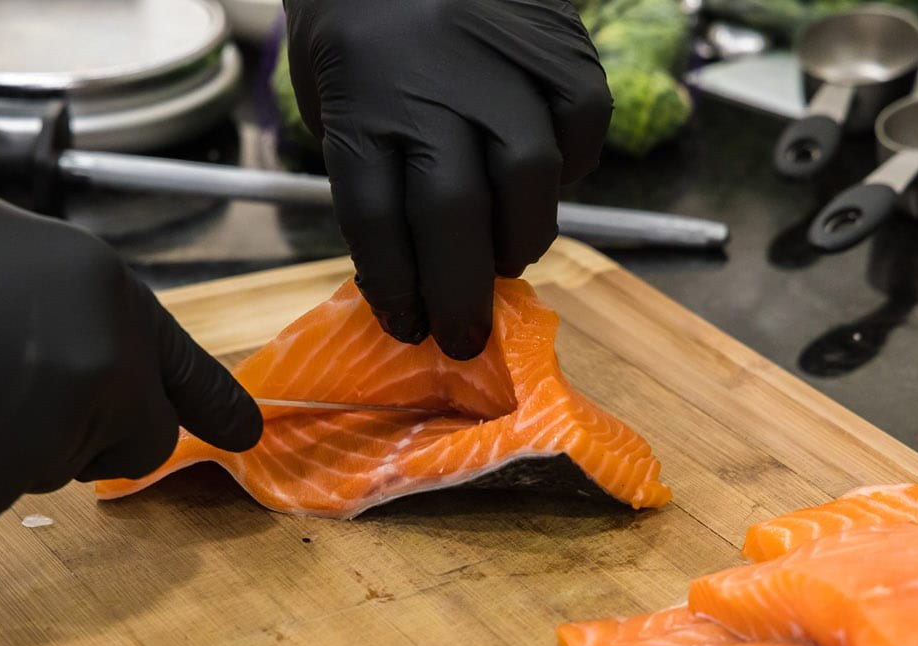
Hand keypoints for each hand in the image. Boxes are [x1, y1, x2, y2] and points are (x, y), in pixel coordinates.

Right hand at [0, 182, 262, 532]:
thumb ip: (70, 299)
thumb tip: (90, 334)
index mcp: (107, 300)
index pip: (186, 376)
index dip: (216, 407)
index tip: (245, 435)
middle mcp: (97, 376)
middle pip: (137, 439)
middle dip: (101, 432)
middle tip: (28, 395)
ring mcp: (45, 445)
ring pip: (58, 464)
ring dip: (20, 441)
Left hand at [284, 0, 611, 359]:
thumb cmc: (359, 36)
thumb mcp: (336, 104)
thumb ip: (373, 179)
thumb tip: (413, 274)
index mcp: (360, 104)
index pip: (377, 219)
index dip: (395, 288)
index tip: (409, 326)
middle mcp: (429, 84)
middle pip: (451, 210)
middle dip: (459, 292)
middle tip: (464, 337)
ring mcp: (498, 59)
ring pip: (527, 173)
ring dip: (519, 238)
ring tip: (504, 260)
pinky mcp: (556, 39)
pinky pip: (582, 119)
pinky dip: (573, 165)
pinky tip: (546, 182)